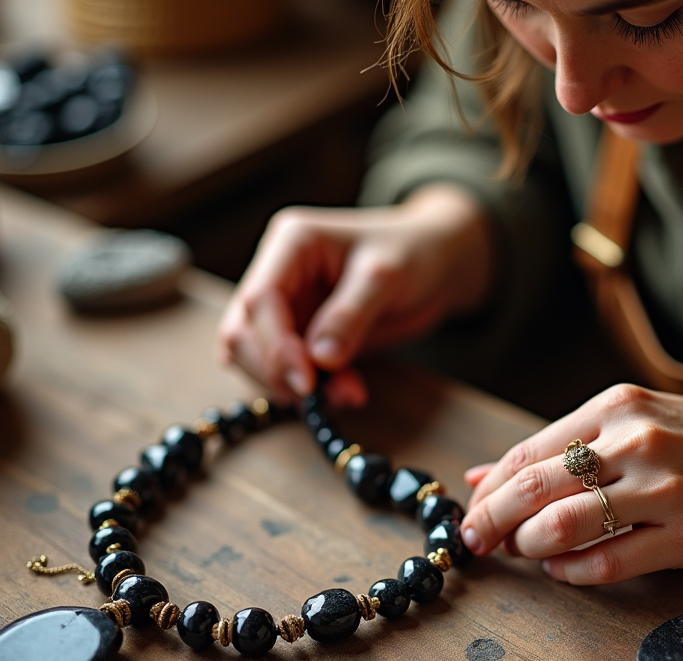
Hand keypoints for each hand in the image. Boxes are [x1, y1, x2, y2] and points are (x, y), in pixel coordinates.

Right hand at [218, 186, 492, 405]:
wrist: (438, 262)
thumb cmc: (416, 253)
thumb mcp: (388, 277)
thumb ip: (350, 314)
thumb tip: (320, 359)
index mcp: (292, 242)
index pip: (259, 299)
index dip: (275, 346)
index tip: (306, 382)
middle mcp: (279, 272)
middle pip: (244, 331)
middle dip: (278, 371)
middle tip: (328, 396)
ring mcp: (287, 305)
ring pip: (256, 357)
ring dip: (291, 386)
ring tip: (348, 394)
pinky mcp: (300, 334)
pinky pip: (284, 369)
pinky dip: (307, 389)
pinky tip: (344, 391)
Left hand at [461, 384, 682, 583]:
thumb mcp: (635, 424)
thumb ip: (559, 447)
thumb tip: (480, 474)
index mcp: (618, 406)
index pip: (527, 451)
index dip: (488, 488)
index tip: (469, 511)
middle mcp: (637, 440)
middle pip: (533, 486)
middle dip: (490, 520)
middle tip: (474, 542)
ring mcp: (666, 489)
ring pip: (562, 525)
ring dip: (526, 546)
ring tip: (522, 552)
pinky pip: (609, 562)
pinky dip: (572, 572)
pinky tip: (563, 570)